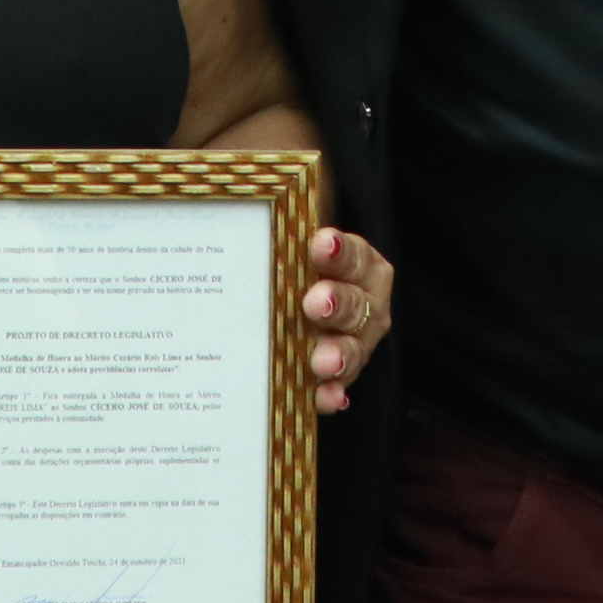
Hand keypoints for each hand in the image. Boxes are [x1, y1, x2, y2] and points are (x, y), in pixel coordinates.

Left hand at [299, 226, 396, 414]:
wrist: (302, 304)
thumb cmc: (296, 270)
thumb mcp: (293, 251)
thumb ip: (281, 236)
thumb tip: (236, 205)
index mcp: (359, 266)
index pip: (355, 255)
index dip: (340, 251)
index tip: (320, 243)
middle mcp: (365, 303)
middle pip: (356, 303)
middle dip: (337, 303)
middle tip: (314, 303)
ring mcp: (357, 342)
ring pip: (354, 348)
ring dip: (339, 354)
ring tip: (321, 361)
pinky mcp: (342, 375)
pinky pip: (339, 387)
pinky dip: (330, 393)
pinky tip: (323, 397)